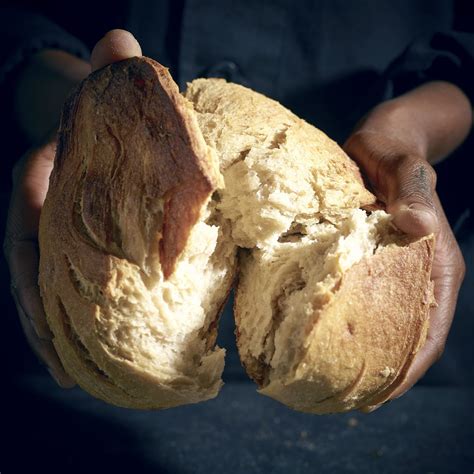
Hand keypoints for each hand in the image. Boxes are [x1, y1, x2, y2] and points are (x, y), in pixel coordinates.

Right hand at [3, 29, 141, 386]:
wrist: (87, 117)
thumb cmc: (91, 109)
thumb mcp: (96, 89)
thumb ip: (105, 72)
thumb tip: (120, 42)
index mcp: (40, 184)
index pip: (24, 232)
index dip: (31, 271)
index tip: (41, 309)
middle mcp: (44, 218)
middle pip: (35, 278)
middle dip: (45, 324)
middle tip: (67, 373)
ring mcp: (62, 237)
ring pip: (54, 291)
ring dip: (64, 334)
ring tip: (81, 379)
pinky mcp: (84, 249)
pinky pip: (81, 286)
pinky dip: (87, 317)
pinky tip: (103, 348)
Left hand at [344, 83, 470, 408]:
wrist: (379, 144)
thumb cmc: (393, 153)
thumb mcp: (403, 166)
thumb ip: (413, 191)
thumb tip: (417, 225)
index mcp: (436, 258)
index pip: (433, 323)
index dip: (414, 363)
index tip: (385, 394)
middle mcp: (417, 272)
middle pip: (411, 333)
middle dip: (387, 369)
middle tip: (352, 400)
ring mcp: (393, 270)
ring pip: (386, 322)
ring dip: (367, 353)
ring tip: (335, 382)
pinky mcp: (370, 262)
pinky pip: (363, 300)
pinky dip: (349, 323)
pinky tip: (323, 337)